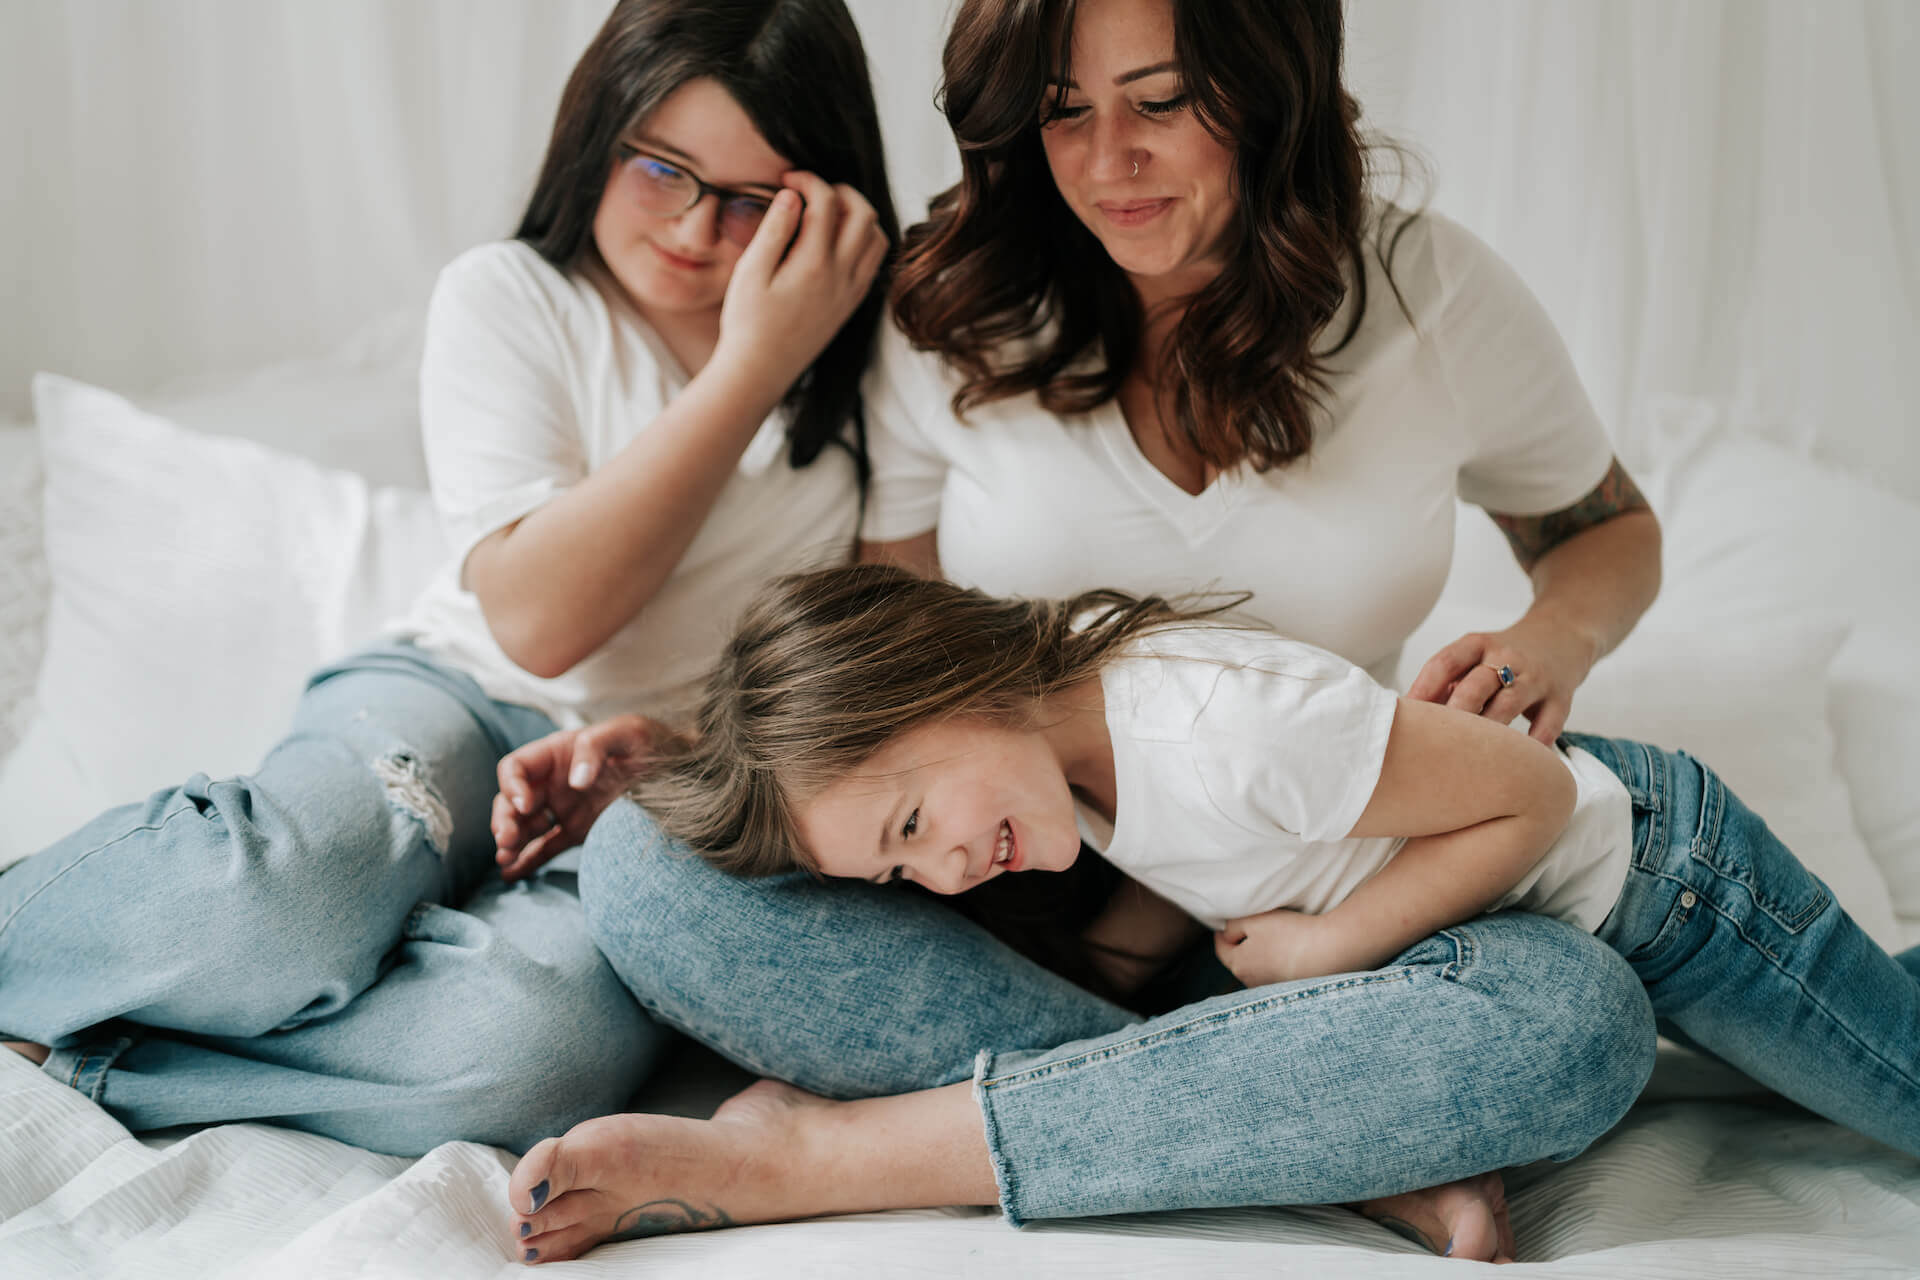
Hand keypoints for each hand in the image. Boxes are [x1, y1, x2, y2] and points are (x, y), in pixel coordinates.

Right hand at [492, 714, 678, 881]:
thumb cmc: (655, 743)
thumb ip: (596, 747)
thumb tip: (574, 781)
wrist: (683, 770)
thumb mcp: (629, 732)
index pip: (516, 767)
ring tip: (504, 860)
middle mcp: (555, 782)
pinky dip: (529, 861)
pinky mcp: (578, 832)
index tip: (524, 803)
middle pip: (513, 801)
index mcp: (558, 754)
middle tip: (506, 839)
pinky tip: (512, 875)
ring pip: (525, 827)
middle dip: (504, 820)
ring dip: (510, 843)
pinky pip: (546, 848)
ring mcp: (564, 808)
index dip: (512, 785)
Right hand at [712, 170, 888, 398]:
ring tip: (825, 214)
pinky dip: (862, 241)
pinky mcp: (851, 304)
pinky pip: (873, 262)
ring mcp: (851, 292)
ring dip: (857, 216)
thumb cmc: (747, 324)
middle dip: (841, 191)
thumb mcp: (750, 272)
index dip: (809, 180)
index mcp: (815, 264)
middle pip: (864, 214)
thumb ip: (774, 231)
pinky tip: (833, 242)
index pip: (827, 202)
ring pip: (877, 238)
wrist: (760, 372)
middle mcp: (842, 276)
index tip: (788, 179)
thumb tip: (792, 195)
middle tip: (812, 192)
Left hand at [1214, 908, 1341, 986]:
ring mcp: (1272, 990)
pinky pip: (1277, 974)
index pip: (1221, 949)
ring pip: (1259, 968)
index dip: (1222, 933)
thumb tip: (1226, 934)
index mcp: (1239, 966)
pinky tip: (1290, 952)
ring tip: (1275, 939)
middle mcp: (1252, 983)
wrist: (1330, 950)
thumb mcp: (1254, 921)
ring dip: (1261, 955)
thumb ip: (1232, 926)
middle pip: (1239, 960)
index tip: (1226, 923)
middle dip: (1241, 944)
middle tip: (1251, 927)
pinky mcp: (1291, 989)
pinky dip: (1279, 963)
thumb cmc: (1290, 933)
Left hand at [1404, 612, 1598, 743]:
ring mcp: (1536, 677)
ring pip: (1508, 704)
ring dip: (1487, 731)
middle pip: (1474, 686)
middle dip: (1453, 715)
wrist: (1564, 635)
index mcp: (1477, 645)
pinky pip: (1548, 725)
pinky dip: (1532, 745)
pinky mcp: (1561, 698)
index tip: (1406, 716)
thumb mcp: (1475, 656)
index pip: (1444, 663)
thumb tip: (1410, 718)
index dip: (1422, 690)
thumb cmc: (1506, 656)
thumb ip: (1447, 682)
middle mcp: (1506, 657)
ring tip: (1468, 758)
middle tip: (1434, 743)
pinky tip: (1516, 763)